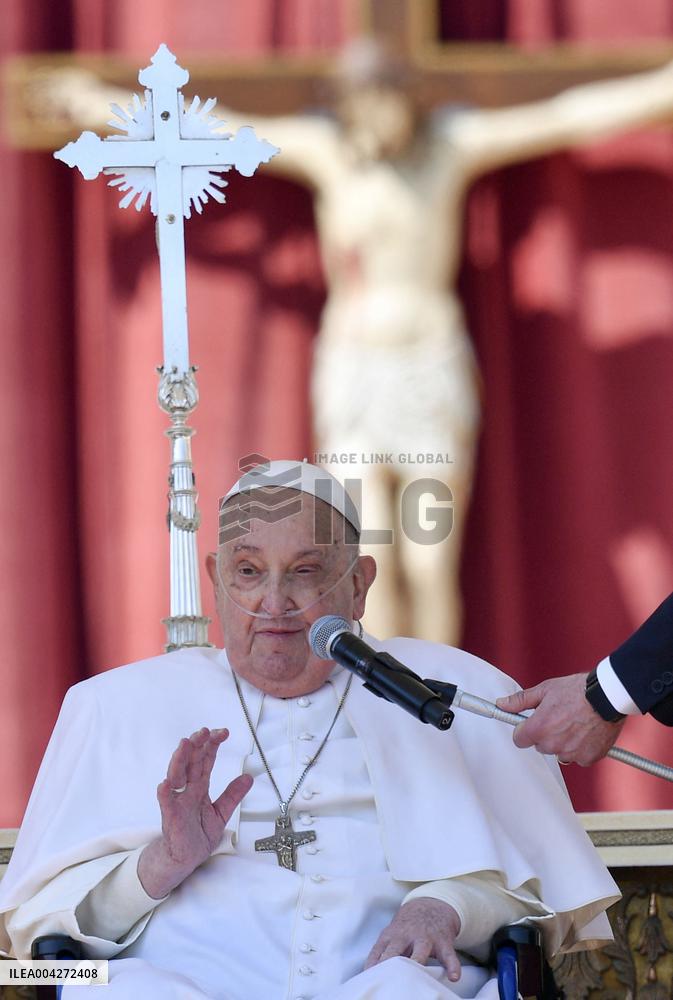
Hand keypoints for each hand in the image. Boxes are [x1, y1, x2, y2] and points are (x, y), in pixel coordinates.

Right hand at [138, 727, 252, 897]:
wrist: (185, 859)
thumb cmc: (198, 834)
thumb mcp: (221, 813)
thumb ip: (232, 795)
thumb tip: (248, 777)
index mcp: (199, 786)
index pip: (205, 760)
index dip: (212, 745)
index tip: (223, 732)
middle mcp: (187, 790)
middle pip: (190, 762)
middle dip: (196, 745)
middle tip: (204, 731)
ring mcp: (178, 802)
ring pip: (176, 776)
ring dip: (179, 759)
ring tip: (185, 744)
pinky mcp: (171, 818)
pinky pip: (166, 804)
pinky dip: (165, 793)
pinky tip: (165, 783)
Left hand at [364, 898, 461, 982]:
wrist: (430, 905)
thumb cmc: (406, 928)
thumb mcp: (391, 935)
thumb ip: (381, 953)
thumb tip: (367, 975)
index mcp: (391, 936)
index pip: (377, 953)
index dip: (372, 967)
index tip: (370, 981)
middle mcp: (406, 936)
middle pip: (394, 952)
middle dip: (390, 964)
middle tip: (387, 980)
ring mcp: (425, 938)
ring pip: (420, 951)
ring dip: (417, 963)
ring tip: (416, 977)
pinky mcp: (443, 942)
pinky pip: (449, 955)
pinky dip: (453, 966)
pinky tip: (454, 976)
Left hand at [496, 674, 625, 765]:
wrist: (607, 696)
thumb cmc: (577, 690)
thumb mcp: (545, 690)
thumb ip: (520, 701)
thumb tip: (501, 704)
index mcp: (539, 728)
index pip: (519, 740)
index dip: (524, 730)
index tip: (531, 724)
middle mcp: (553, 744)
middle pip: (540, 746)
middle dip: (545, 734)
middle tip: (559, 718)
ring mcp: (571, 753)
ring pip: (559, 752)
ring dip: (563, 742)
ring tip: (574, 723)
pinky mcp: (588, 758)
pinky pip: (578, 757)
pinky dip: (581, 748)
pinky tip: (586, 732)